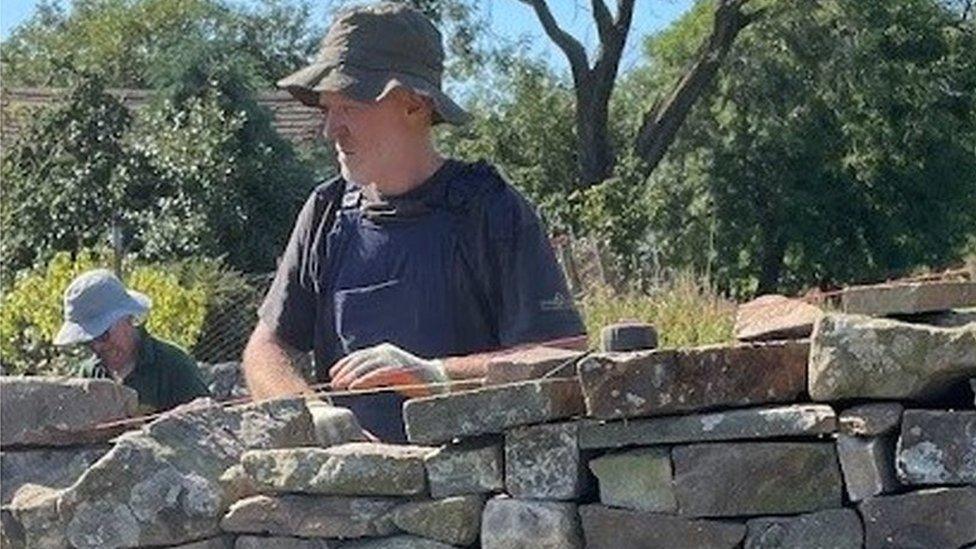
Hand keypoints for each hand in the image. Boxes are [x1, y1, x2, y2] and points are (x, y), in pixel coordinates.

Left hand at [329, 343, 448, 397]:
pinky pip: (378, 374)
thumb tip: (356, 382)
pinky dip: (365, 380)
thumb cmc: (414, 380)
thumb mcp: (389, 375)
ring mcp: (394, 358)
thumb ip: (375, 375)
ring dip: (351, 376)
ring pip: (367, 366)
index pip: (359, 356)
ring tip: (340, 386)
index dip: (345, 364)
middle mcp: (387, 351)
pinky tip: (355, 387)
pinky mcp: (401, 368)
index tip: (332, 374)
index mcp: (384, 351)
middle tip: (333, 382)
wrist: (438, 380)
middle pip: (360, 359)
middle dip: (345, 371)